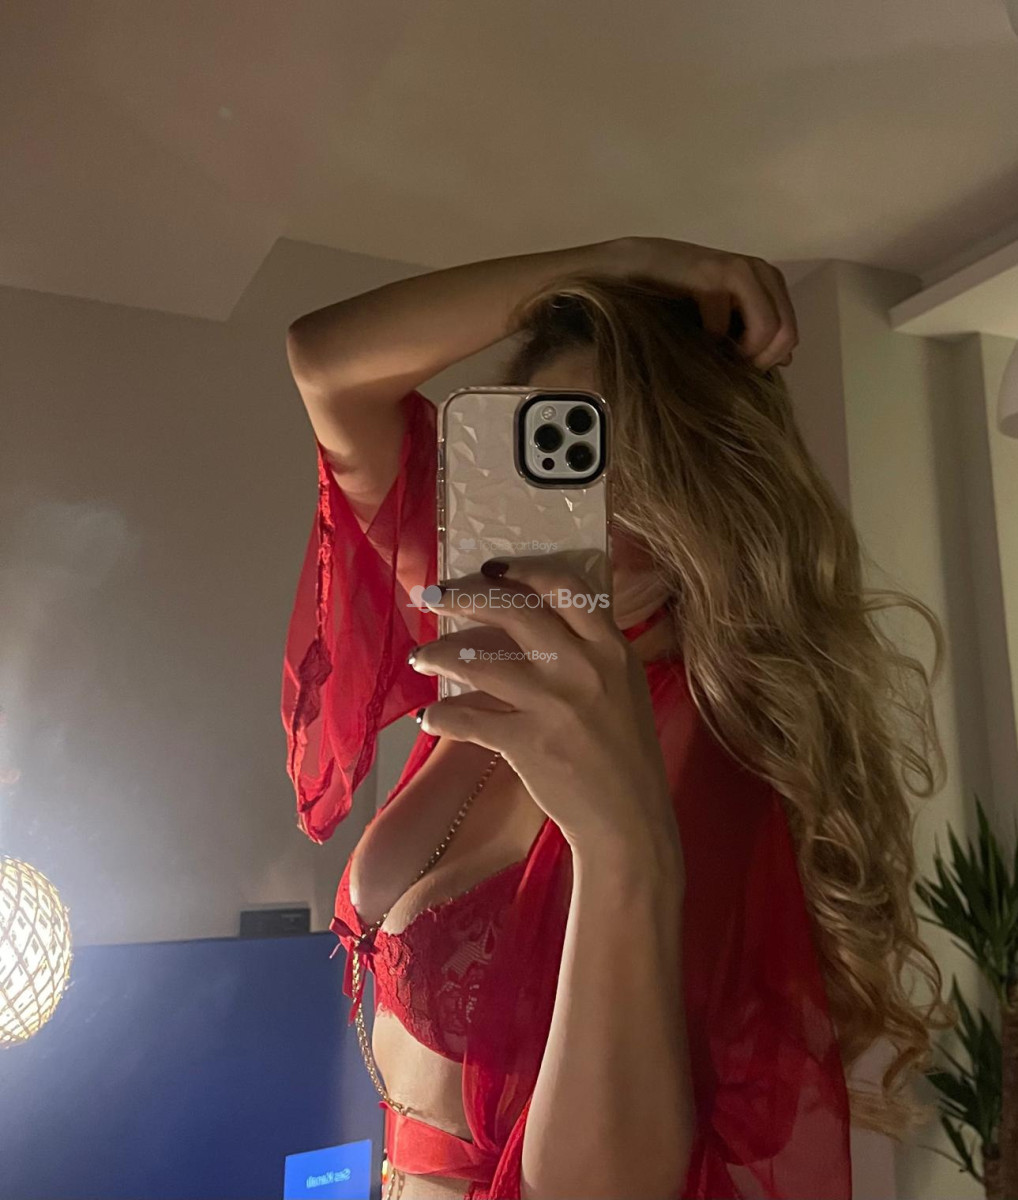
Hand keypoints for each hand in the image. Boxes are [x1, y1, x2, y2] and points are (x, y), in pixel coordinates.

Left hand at [409, 555, 682, 861]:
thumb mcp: (624, 687)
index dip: (522, 570)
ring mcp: (552, 702)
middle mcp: (582, 665)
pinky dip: (441, 716)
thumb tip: (538, 621)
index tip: (491, 568)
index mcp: (610, 646)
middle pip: (511, 610)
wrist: (630, 820)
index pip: (564, 585)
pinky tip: (429, 717)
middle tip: (432, 594)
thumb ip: (591, 651)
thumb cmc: (626, 754)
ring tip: (419, 657)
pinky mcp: (526, 741)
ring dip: (439, 654)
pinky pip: (467, 718)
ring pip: (478, 660)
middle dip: (463, 595)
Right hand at [609, 235, 797, 370]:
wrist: (632, 267)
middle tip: (726, 367)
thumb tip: (786, 361)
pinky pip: (724, 326)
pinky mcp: (712, 277)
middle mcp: (762, 272)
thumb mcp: (724, 316)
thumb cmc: (677, 296)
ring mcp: (740, 271)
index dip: (767, 362)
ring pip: (767, 331)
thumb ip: (754, 332)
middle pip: (785, 335)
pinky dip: (707, 340)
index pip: (790, 334)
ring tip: (711, 352)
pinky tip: (689, 334)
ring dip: (738, 353)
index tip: (737, 368)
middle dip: (756, 361)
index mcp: (768, 281)